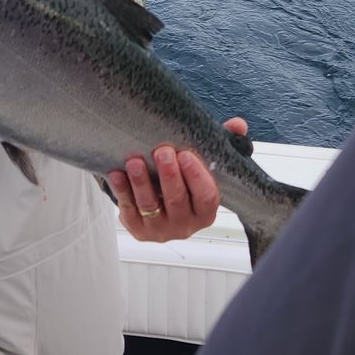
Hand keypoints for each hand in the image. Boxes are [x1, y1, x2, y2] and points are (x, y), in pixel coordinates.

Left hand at [109, 117, 243, 242]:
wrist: (161, 201)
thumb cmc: (185, 180)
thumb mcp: (206, 163)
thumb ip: (225, 143)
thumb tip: (238, 125)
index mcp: (206, 212)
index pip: (206, 197)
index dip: (197, 176)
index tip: (186, 155)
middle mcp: (185, 225)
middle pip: (177, 200)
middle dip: (169, 175)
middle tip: (162, 152)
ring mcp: (160, 229)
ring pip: (150, 205)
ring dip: (142, 182)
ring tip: (135, 161)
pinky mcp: (138, 229)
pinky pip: (128, 210)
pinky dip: (122, 190)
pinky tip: (117, 173)